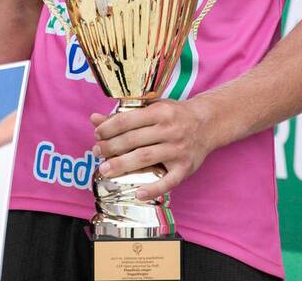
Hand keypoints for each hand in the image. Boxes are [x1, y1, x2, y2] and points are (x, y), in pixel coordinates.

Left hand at [90, 98, 213, 199]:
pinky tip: (138, 193)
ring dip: (122, 165)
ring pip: (146, 158)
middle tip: (96, 152)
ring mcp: (178, 149)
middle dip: (111, 147)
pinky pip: (168, 181)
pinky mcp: (185, 167)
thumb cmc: (174, 115)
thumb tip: (94, 119)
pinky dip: (153, 189)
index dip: (109, 128)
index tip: (97, 134)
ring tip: (104, 170)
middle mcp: (170, 130)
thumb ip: (124, 116)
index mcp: (160, 112)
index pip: (128, 121)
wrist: (208, 123)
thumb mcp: (152, 108)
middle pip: (134, 140)